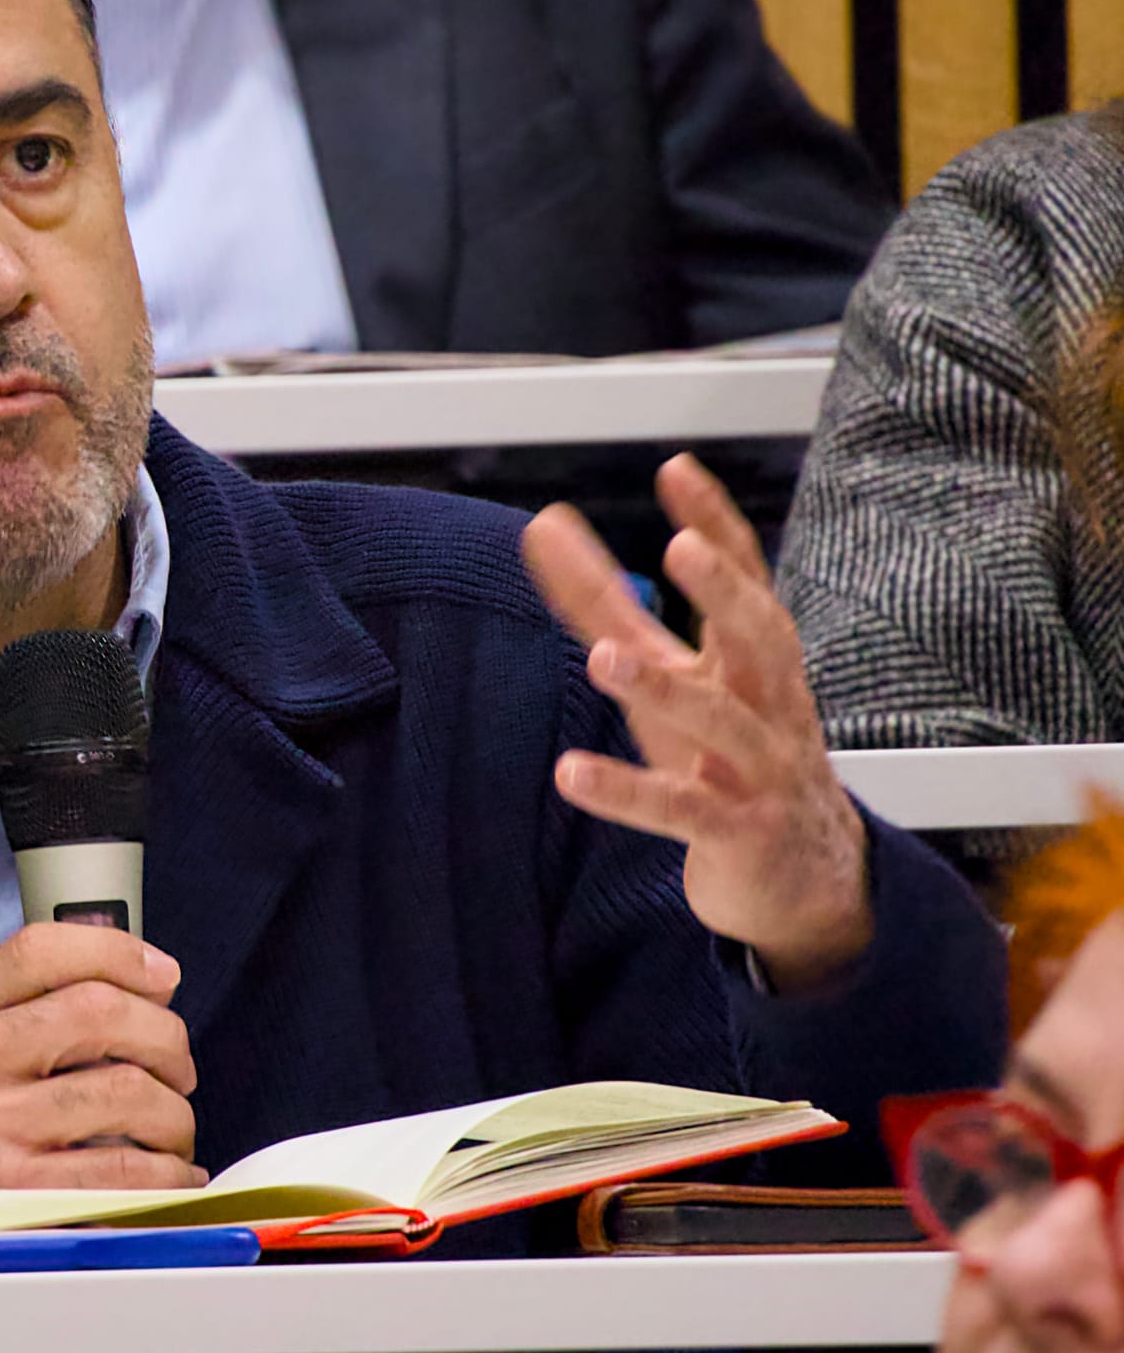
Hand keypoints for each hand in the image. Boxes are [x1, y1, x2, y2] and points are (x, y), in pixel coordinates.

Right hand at [0, 924, 205, 1243]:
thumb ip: (33, 1009)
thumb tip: (150, 982)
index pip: (42, 949)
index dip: (120, 952)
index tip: (164, 976)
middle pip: (101, 1010)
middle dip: (166, 1038)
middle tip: (178, 1069)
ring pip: (128, 1090)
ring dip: (174, 1114)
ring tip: (170, 1131)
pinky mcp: (19, 1196)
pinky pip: (128, 1171)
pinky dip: (169, 1174)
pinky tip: (166, 1177)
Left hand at [520, 453, 871, 993]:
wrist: (809, 881)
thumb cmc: (728, 757)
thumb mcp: (671, 675)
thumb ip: (606, 602)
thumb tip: (544, 525)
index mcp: (754, 663)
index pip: (747, 583)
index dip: (718, 528)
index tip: (678, 471)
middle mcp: (769, 708)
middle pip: (762, 640)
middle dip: (727, 593)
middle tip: (682, 548)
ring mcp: (761, 773)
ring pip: (724, 725)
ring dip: (665, 691)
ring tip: (603, 658)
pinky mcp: (740, 836)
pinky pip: (686, 812)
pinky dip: (630, 795)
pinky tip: (572, 775)